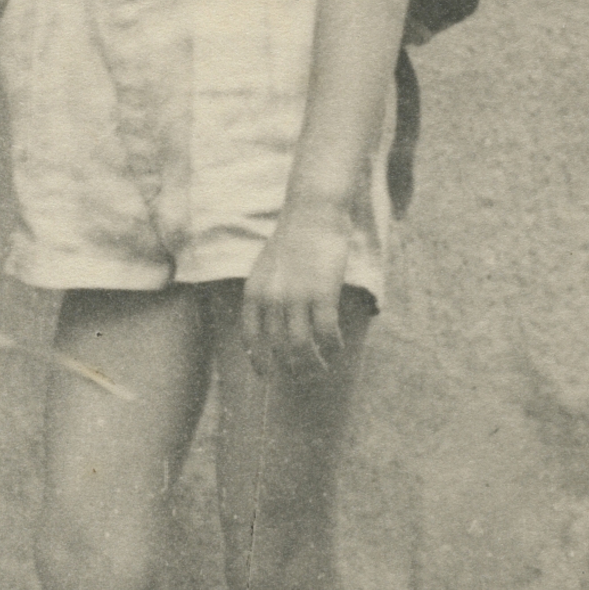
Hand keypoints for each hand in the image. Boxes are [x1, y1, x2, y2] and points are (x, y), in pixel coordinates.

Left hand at [241, 202, 352, 375]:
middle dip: (291, 368)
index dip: (259, 361)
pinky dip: (332, 345)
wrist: (313, 212)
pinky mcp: (323, 293)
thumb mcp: (267, 269)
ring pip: (302, 347)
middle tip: (302, 376)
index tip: (267, 376)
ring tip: (321, 369)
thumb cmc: (293, 239)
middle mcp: (272, 298)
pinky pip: (326, 332)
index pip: (251, 338)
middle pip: (278, 348)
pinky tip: (337, 347)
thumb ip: (266, 296)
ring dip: (312, 364)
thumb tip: (273, 327)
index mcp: (254, 292)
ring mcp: (297, 297)